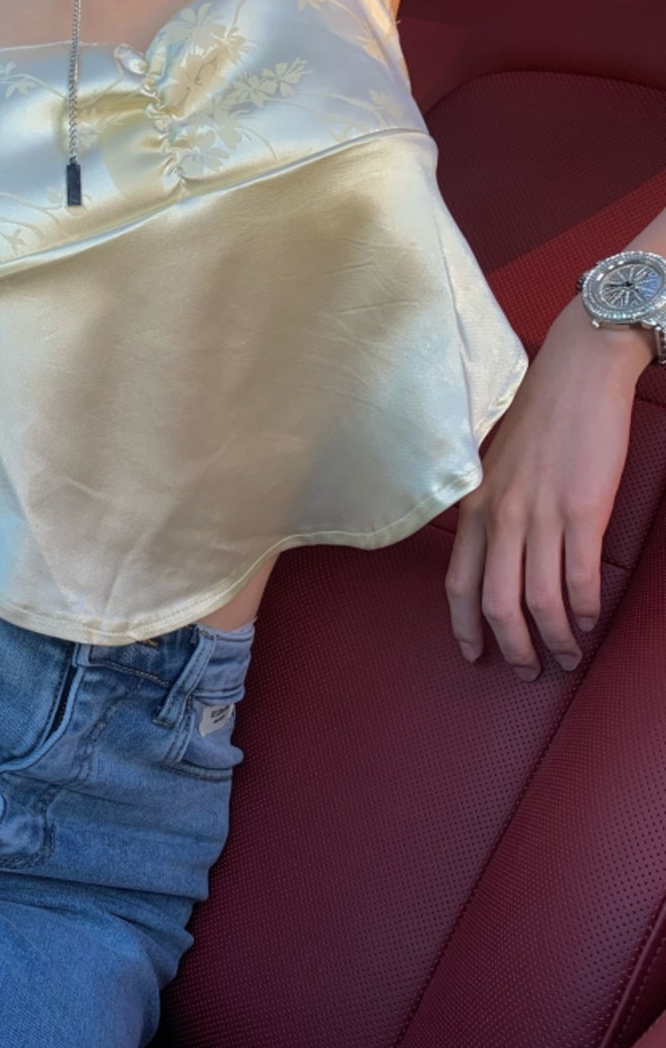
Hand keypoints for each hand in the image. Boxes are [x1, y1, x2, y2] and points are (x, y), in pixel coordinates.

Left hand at [445, 298, 649, 678]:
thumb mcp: (494, 466)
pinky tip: (589, 620)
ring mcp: (540, 515)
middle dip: (512, 647)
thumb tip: (498, 553)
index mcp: (473, 505)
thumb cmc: (537, 417)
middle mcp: (499, 516)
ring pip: (538, 599)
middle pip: (496, 603)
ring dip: (554, 638)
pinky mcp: (581, 511)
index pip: (458, 581)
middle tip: (528, 672)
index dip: (464, 624)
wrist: (576, 375)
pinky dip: (584, 607)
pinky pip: (579, 577)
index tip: (473, 654)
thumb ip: (490, 508)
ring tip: (566, 657)